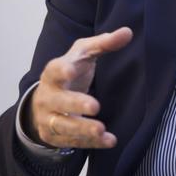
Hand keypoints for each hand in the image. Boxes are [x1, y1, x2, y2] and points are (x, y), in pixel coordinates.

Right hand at [25, 27, 132, 148]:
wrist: (47, 99)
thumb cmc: (71, 70)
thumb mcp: (84, 53)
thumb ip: (104, 43)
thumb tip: (128, 32)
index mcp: (54, 72)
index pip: (55, 70)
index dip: (62, 70)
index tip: (72, 71)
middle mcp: (48, 96)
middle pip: (59, 101)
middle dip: (76, 104)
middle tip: (95, 106)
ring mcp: (49, 117)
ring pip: (62, 125)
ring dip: (82, 129)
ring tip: (101, 129)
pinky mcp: (55, 135)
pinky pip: (72, 141)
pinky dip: (91, 143)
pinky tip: (109, 141)